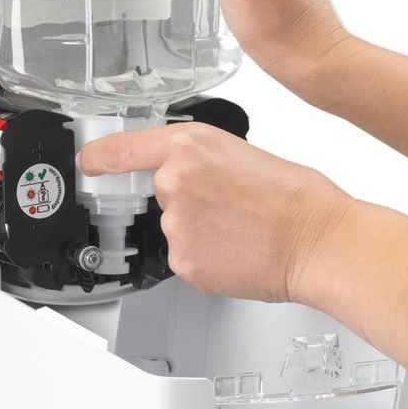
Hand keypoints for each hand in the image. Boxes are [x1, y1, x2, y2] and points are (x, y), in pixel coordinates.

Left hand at [76, 122, 351, 301]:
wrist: (318, 240)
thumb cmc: (296, 196)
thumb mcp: (244, 152)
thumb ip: (204, 159)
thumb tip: (193, 174)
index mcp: (190, 146)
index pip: (123, 149)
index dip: (100, 156)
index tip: (89, 161)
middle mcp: (174, 182)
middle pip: (162, 192)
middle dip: (189, 200)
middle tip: (230, 204)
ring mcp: (176, 225)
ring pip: (175, 227)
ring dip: (199, 230)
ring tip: (240, 227)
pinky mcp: (184, 262)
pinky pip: (185, 256)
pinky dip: (206, 256)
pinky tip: (236, 249)